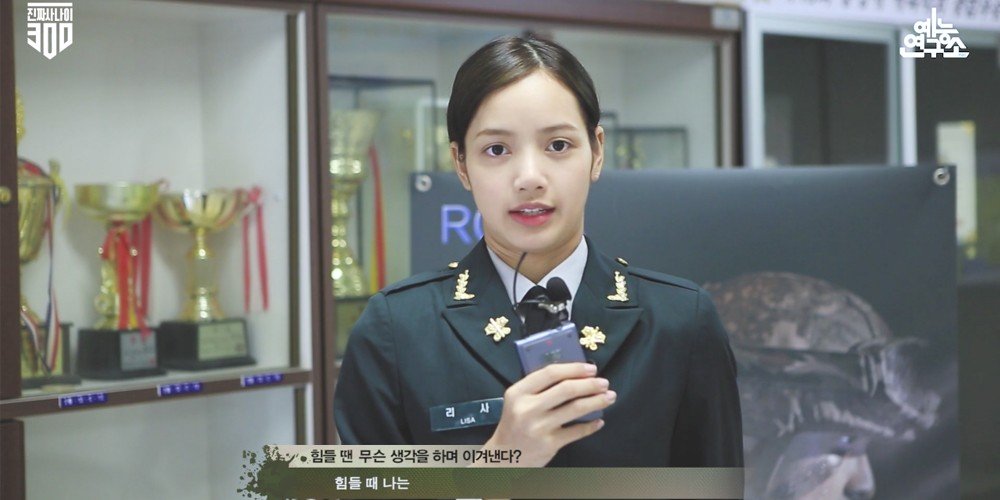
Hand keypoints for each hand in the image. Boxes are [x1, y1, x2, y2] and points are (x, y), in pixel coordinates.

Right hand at [476, 362, 614, 466]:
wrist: (504, 456)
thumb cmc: (515, 423)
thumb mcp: (518, 401)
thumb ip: (539, 387)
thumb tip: (574, 374)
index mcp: (518, 392)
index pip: (550, 373)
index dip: (574, 368)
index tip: (591, 368)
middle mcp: (528, 408)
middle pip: (566, 390)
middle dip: (590, 384)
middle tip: (604, 383)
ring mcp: (539, 427)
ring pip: (575, 409)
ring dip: (596, 401)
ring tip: (609, 397)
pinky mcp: (549, 444)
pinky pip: (577, 431)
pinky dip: (591, 425)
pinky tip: (598, 420)